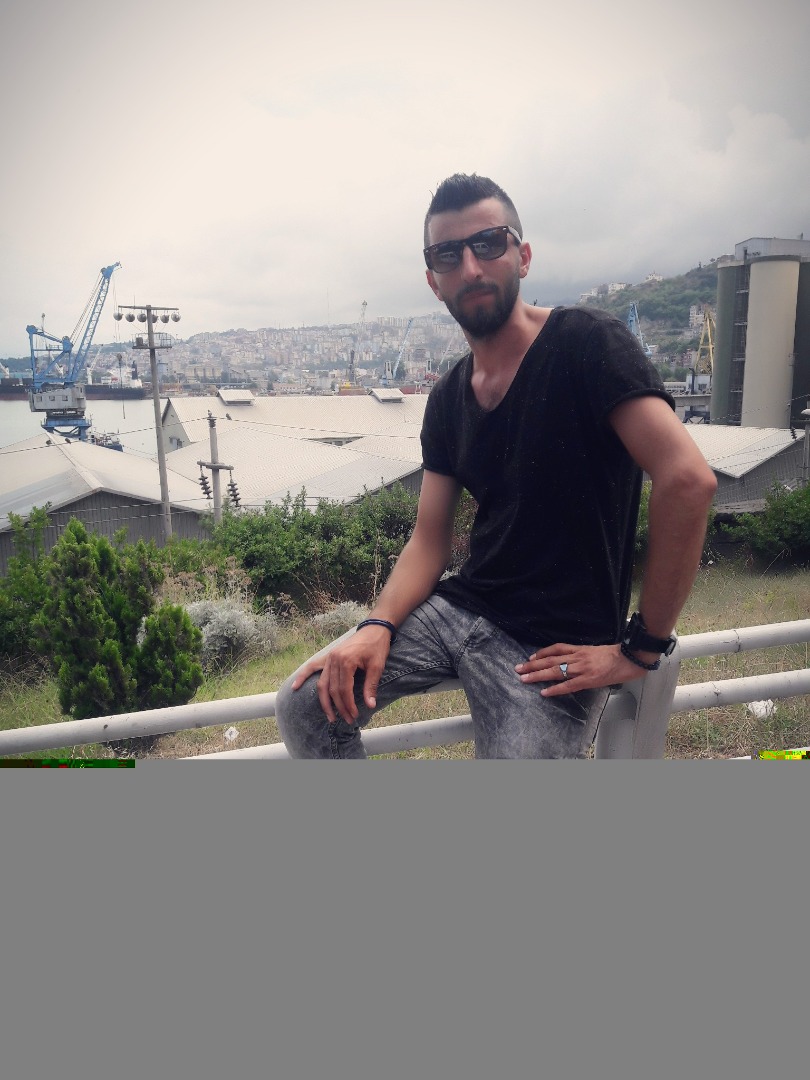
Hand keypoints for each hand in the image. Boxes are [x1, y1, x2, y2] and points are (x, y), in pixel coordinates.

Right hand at [290, 625, 391, 723]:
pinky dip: (303, 676)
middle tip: (348, 719)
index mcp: (346, 661)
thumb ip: (370, 686)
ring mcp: (329, 658)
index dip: (348, 705)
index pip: (344, 689)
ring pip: (322, 684)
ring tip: (330, 716)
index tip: (354, 715)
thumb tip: (370, 705)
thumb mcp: (377, 666)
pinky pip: (312, 667)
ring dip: (325, 701)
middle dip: (339, 707)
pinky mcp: (328, 656)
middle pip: (332, 689)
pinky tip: (295, 686)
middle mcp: (334, 660)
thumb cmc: (376, 647)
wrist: (374, 628)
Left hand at [515, 642, 648, 696]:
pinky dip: (555, 689)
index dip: (542, 653)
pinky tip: (544, 692)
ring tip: (524, 678)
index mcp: (580, 649)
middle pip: (550, 659)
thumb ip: (583, 656)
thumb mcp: (596, 651)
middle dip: (532, 664)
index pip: (556, 648)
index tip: (530, 657)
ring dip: (538, 675)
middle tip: (518, 668)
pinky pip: (567, 685)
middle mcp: (577, 657)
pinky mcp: (588, 679)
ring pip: (555, 671)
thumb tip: (573, 662)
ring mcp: (581, 668)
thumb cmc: (616, 655)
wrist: (630, 657)